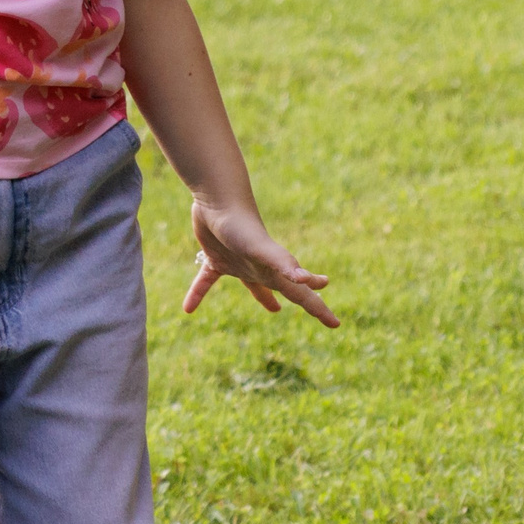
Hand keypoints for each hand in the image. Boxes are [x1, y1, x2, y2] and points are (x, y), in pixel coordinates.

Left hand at [185, 201, 337, 326]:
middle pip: (286, 291)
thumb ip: (284, 264)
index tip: (336, 324)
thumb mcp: (264, 250)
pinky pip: (207, 281)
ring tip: (274, 309)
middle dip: (305, 303)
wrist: (217, 199)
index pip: (303, 295)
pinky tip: (187, 308)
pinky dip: (198, 293)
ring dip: (264, 298)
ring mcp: (239, 263)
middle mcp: (261, 268)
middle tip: (322, 315)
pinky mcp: (216, 258)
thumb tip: (308, 281)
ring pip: (254, 286)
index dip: (319, 310)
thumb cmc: (242, 225)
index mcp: (276, 271)